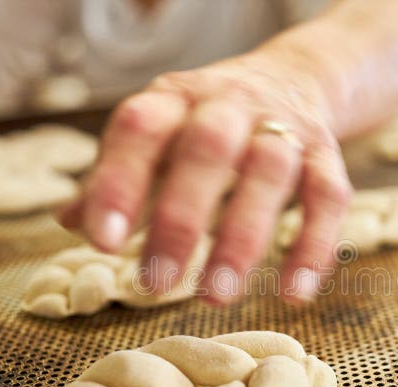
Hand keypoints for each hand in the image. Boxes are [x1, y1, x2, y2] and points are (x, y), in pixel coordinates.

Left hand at [59, 53, 352, 304]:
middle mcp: (230, 105)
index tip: (103, 244)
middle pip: (208, 149)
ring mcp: (284, 127)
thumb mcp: (159, 133)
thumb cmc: (207, 120)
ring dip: (243, 238)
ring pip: (270, 171)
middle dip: (180, 219)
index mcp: (176, 98)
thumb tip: (69, 222)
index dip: (119, 182)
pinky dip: (312, 246)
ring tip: (215, 297)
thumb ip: (117, 175)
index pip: (141, 127)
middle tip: (154, 285)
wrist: (292, 78)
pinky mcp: (325, 154)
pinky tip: (292, 294)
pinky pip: (328, 197)